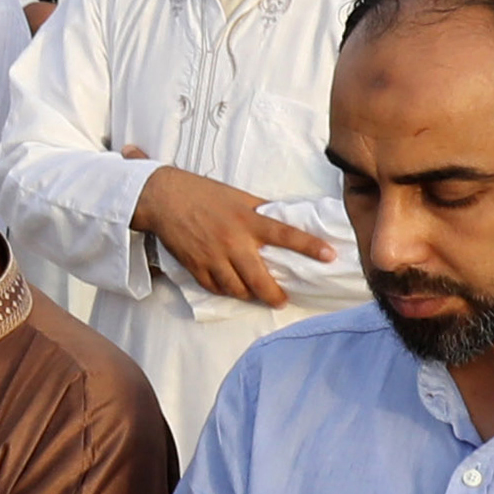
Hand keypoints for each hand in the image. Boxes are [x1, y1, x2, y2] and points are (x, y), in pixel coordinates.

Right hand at [133, 166, 331, 310]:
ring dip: (250, 295)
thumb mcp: (237, 197)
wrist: (164, 198)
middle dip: (274, 296)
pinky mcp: (196, 266)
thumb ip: (259, 212)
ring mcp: (213, 257)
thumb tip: (281, 222)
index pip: (286, 234)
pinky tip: (232, 288)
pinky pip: (216, 288)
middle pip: (260, 279)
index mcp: (248, 220)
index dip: (310, 246)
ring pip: (238, 289)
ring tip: (258, 295)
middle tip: (282, 300)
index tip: (330, 256)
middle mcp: (233, 241)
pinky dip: (226, 291)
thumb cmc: (203, 193)